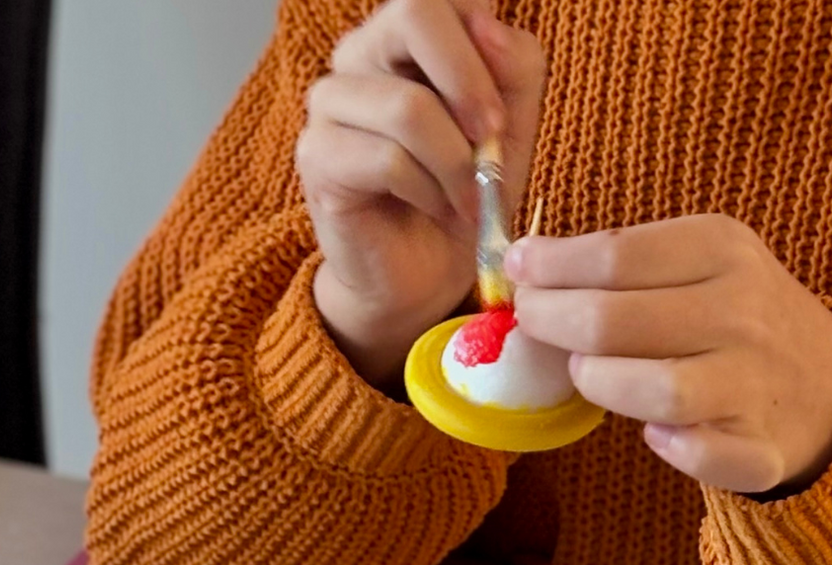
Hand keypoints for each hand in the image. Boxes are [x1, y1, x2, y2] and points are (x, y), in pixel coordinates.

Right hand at [298, 0, 544, 387]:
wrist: (425, 273)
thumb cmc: (464, 192)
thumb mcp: (511, 125)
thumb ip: (514, 66)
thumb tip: (490, 27)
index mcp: (406, 38)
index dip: (483, 40)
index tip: (501, 103)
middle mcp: (359, 55)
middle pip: (413, 13)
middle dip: (470, 81)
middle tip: (494, 139)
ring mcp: (330, 102)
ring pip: (408, 106)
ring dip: (456, 163)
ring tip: (468, 198)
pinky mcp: (318, 156)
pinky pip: (388, 159)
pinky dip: (430, 192)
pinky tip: (437, 210)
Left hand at [507, 214, 831, 493]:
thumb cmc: (739, 316)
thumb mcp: (701, 260)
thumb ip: (623, 260)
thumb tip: (527, 261)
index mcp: (722, 249)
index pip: (614, 253)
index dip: (550, 267)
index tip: (518, 270)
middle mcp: (742, 312)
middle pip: (615, 321)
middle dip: (552, 322)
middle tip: (534, 324)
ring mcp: (755, 384)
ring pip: (656, 389)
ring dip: (600, 383)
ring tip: (586, 374)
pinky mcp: (762, 450)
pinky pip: (702, 455)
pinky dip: (670, 448)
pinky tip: (656, 433)